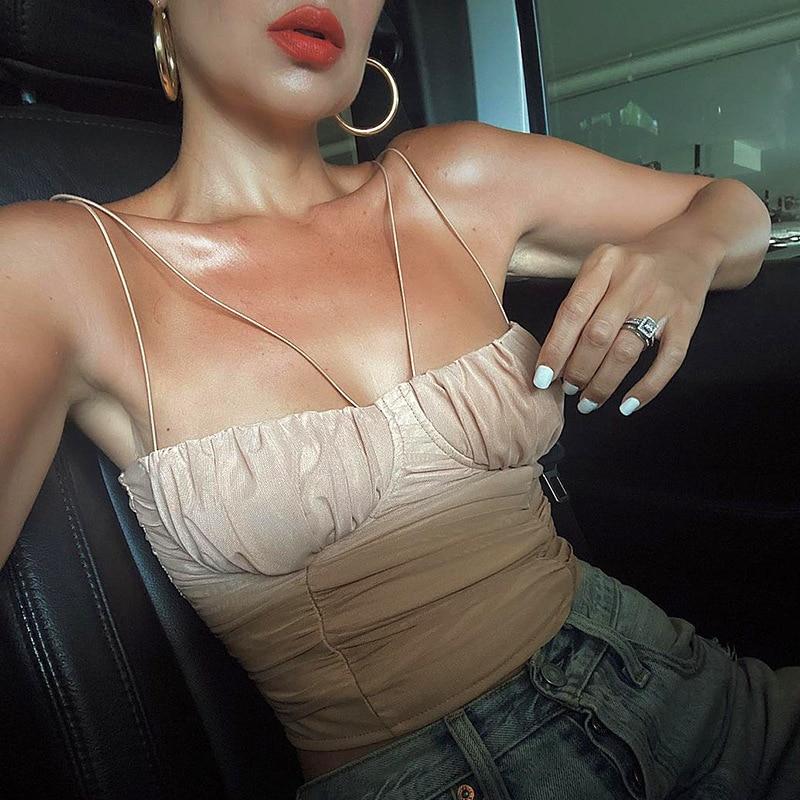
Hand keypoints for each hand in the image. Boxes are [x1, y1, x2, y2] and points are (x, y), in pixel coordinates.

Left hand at [531, 241, 712, 414]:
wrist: (690, 245)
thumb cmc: (631, 266)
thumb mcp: (601, 267)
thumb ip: (580, 302)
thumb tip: (555, 356)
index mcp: (605, 263)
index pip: (572, 312)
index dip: (555, 349)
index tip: (542, 378)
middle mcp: (633, 279)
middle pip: (597, 335)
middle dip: (578, 370)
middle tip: (568, 389)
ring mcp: (663, 299)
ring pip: (626, 351)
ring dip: (603, 383)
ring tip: (589, 401)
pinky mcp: (688, 318)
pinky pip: (668, 360)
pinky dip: (647, 388)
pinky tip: (627, 405)